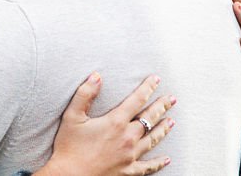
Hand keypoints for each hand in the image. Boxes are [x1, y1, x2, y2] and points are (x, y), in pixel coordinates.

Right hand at [38, 73, 174, 175]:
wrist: (70, 175)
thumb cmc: (69, 145)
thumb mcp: (72, 116)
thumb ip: (85, 94)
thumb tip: (97, 75)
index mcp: (115, 122)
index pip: (137, 100)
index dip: (148, 88)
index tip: (156, 79)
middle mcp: (127, 138)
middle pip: (149, 118)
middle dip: (162, 106)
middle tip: (172, 98)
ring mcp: (130, 156)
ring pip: (152, 140)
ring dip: (163, 129)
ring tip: (172, 121)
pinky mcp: (128, 171)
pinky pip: (148, 166)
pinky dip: (158, 163)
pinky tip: (166, 159)